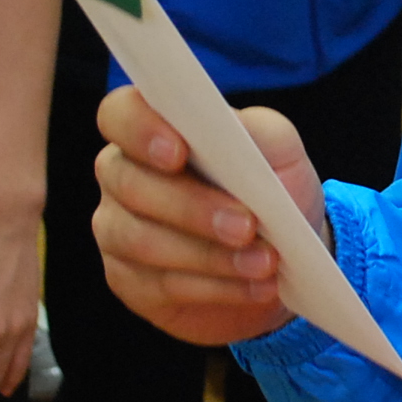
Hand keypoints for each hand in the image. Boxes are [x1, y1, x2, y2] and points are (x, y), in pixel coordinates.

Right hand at [92, 84, 325, 347]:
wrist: (283, 259)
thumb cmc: (273, 190)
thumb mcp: (280, 152)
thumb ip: (258, 131)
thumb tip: (230, 130)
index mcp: (150, 128)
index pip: (120, 114)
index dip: (140, 129)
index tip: (178, 151)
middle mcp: (122, 175)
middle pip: (130, 184)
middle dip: (191, 207)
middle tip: (247, 226)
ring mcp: (118, 230)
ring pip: (142, 241)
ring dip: (210, 255)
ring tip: (264, 263)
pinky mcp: (129, 282)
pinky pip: (160, 286)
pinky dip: (216, 287)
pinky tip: (255, 286)